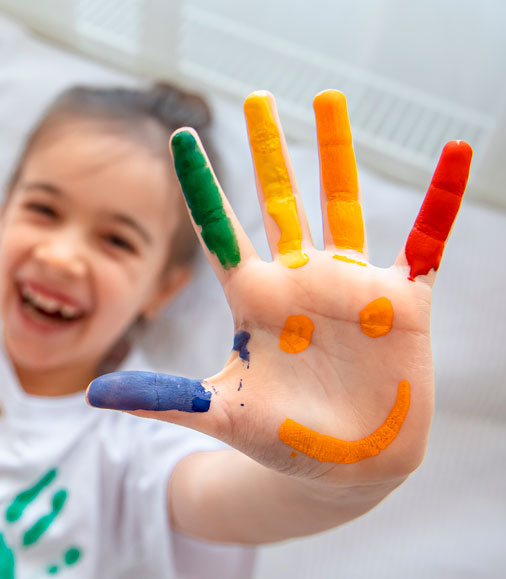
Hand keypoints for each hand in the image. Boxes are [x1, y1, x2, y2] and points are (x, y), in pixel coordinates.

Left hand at [87, 90, 471, 486]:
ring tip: (328, 99)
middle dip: (267, 151)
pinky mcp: (402, 301)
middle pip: (280, 201)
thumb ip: (167, 398)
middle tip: (254, 98)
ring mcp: (352, 286)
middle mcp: (301, 281)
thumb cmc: (283, 439)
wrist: (345, 463)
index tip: (180, 137)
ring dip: (336, 152)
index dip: (200, 185)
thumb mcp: (224, 414)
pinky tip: (456, 156)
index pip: (221, 231)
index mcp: (257, 300)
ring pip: (342, 206)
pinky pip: (427, 241)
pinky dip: (441, 201)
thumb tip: (96, 396)